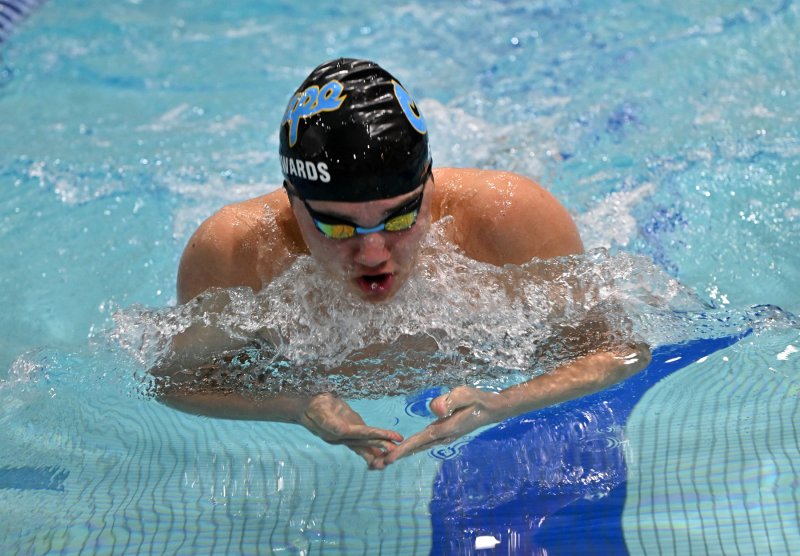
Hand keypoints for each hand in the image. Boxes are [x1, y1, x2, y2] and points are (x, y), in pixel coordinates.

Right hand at [299, 393, 403, 468]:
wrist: (306, 409)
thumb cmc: (313, 406)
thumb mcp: (317, 409)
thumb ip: (327, 421)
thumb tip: (341, 431)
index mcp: (336, 432)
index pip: (359, 434)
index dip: (374, 434)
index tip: (387, 436)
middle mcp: (342, 439)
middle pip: (365, 441)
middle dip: (382, 443)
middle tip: (398, 447)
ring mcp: (346, 438)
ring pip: (365, 444)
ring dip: (380, 447)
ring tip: (396, 449)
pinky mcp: (349, 434)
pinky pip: (363, 442)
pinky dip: (374, 447)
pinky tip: (385, 450)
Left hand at [377, 386, 505, 467]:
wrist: (491, 409)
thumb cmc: (477, 399)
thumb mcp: (464, 394)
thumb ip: (449, 400)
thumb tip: (434, 410)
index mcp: (446, 428)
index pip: (421, 440)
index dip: (404, 448)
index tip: (389, 457)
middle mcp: (444, 436)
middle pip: (416, 447)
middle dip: (398, 455)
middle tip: (377, 465)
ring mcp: (444, 436)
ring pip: (419, 446)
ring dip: (403, 453)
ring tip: (384, 460)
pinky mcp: (444, 433)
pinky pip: (423, 442)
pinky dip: (411, 447)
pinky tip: (403, 450)